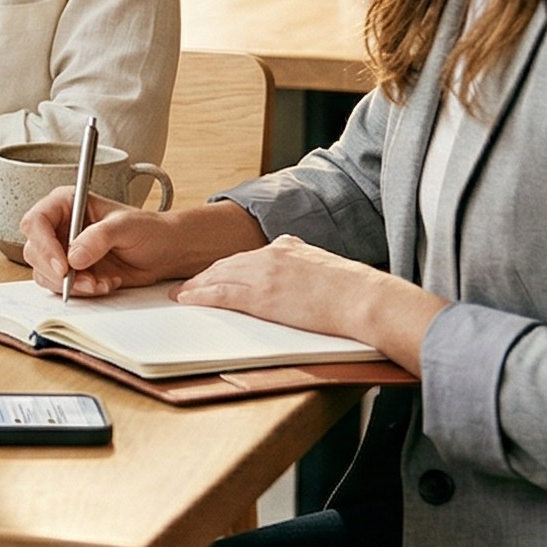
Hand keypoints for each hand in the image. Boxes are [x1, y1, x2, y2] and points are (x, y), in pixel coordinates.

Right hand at [22, 193, 260, 297]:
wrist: (166, 252)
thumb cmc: (149, 230)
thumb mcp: (126, 226)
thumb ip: (99, 238)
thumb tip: (73, 256)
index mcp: (66, 204)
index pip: (36, 221)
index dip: (44, 245)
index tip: (63, 265)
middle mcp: (59, 226)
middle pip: (34, 250)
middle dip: (57, 271)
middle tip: (83, 281)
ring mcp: (63, 251)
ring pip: (44, 272)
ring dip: (71, 285)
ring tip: (100, 283)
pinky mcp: (72, 272)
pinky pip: (60, 287)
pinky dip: (81, 291)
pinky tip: (105, 284)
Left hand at [177, 236, 445, 371]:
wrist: (364, 298)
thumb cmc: (354, 288)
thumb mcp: (323, 261)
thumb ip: (303, 257)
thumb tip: (293, 252)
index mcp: (287, 247)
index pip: (247, 256)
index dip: (226, 267)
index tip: (213, 272)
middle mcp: (271, 256)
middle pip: (228, 264)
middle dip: (205, 275)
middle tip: (187, 284)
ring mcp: (264, 275)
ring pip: (220, 277)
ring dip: (197, 286)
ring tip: (181, 294)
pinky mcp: (262, 297)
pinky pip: (222, 294)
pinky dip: (201, 295)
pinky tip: (188, 299)